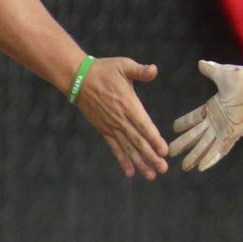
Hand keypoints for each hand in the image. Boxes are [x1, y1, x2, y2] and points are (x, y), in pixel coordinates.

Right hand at [73, 57, 168, 179]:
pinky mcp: (103, 129)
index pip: (144, 125)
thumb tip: (154, 70)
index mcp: (128, 104)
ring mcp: (111, 126)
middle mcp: (120, 119)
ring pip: (127, 147)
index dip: (154, 139)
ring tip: (151, 175)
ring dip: (139, 162)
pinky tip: (130, 172)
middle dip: (151, 156)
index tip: (164, 151)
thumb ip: (140, 71)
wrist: (77, 78)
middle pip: (138, 141)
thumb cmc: (104, 70)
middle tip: (163, 169)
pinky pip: (114, 147)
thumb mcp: (124, 65)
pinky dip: (122, 159)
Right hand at [169, 59, 242, 171]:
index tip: (173, 128)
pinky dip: (210, 158)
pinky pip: (219, 149)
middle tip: (170, 152)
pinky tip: (201, 167)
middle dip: (183, 145)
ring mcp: (224, 129)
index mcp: (213, 107)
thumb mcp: (222, 73)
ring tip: (184, 167)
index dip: (184, 123)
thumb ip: (211, 70)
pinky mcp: (232, 134)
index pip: (194, 118)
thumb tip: (201, 63)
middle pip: (195, 136)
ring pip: (204, 146)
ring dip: (194, 156)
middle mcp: (217, 121)